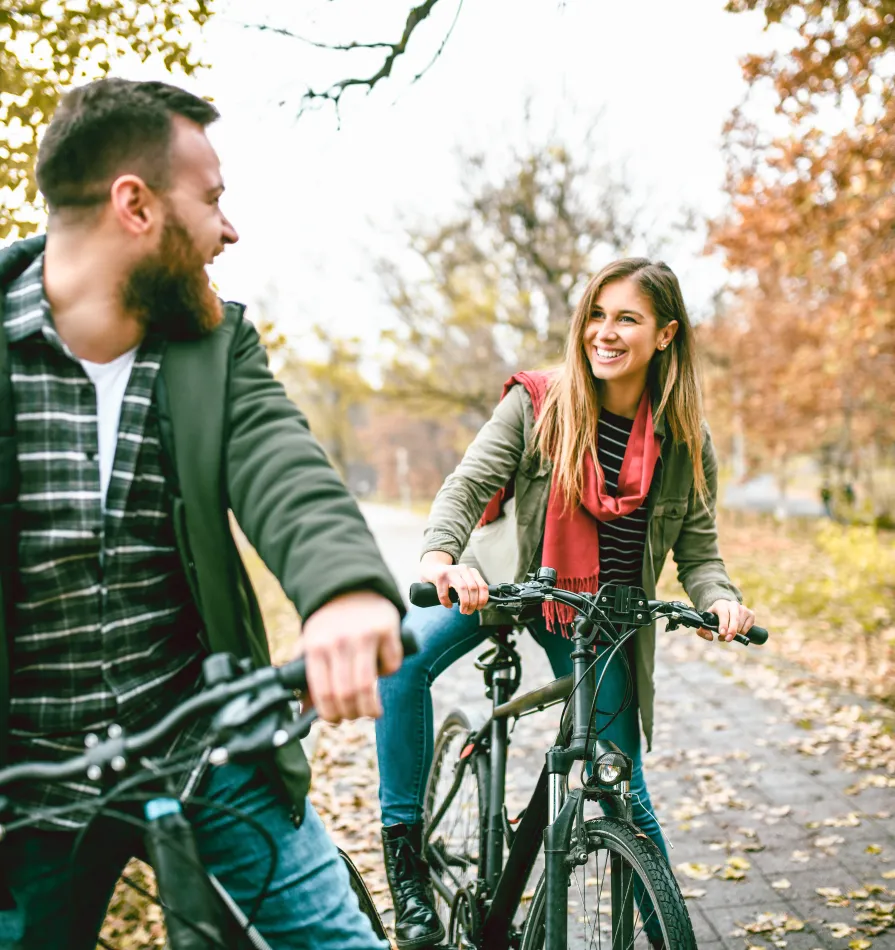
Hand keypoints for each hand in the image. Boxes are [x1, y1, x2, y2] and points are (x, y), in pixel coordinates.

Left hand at [299, 591, 401, 721]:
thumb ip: (306, 678)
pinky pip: (391, 664)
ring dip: (371, 707)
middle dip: (352, 713)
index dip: (330, 714)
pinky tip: (382, 668)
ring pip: (369, 685)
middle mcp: (338, 641)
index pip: (323, 692)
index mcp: (315, 647)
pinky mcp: (387, 629)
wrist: (350, 586)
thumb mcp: (311, 645)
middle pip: (347, 693)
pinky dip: (389, 673)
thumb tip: (304, 714)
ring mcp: (364, 634)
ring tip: (371, 711)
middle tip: (355, 716)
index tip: (336, 720)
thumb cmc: (329, 623)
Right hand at [420, 552, 488, 614]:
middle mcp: (463, 569)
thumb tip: (480, 604)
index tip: (479, 608)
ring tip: (463, 611)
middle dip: (473, 603)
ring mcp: (451, 572)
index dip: (482, 599)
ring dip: (464, 603)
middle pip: (473, 588)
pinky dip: (447, 602)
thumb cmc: (451, 579)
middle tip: (469, 612)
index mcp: (472, 571)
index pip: (482, 586)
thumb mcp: (465, 580)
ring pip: (462, 588)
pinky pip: (445, 593)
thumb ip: (473, 587)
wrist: (433, 569)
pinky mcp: (440, 576)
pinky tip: (448, 605)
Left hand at [699, 599, 754, 641]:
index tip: (722, 634)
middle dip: (732, 630)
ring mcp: (743, 608)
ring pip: (741, 623)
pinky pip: (749, 625)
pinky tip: (737, 631)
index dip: (723, 624)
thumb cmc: (715, 617)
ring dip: (736, 633)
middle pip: (735, 617)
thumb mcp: (706, 621)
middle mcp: (733, 604)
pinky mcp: (751, 614)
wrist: (726, 609)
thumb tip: (710, 637)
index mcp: (721, 604)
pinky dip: (744, 631)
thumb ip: (702, 630)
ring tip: (729, 635)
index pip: (723, 614)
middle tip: (728, 639)